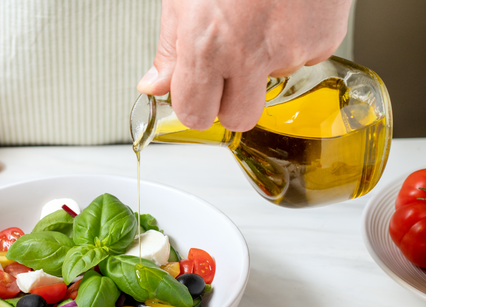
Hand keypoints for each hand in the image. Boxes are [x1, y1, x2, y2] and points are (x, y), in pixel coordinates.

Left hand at [137, 0, 351, 130]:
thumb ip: (171, 49)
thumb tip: (156, 86)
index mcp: (207, 46)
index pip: (195, 115)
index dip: (194, 106)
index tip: (195, 93)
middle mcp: (249, 55)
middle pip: (239, 119)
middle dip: (230, 103)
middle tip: (227, 68)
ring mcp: (291, 52)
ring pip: (272, 84)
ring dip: (263, 64)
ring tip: (257, 19)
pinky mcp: (324, 42)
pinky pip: (303, 60)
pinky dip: (292, 43)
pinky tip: (283, 12)